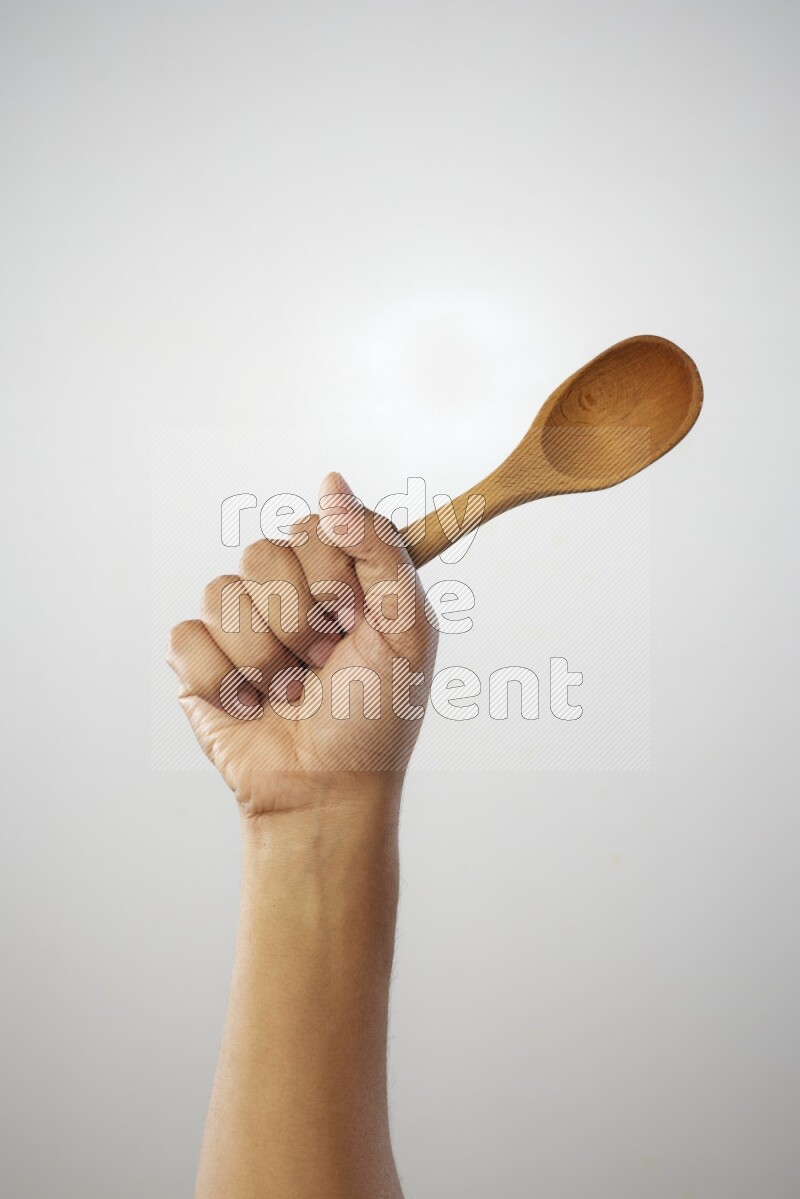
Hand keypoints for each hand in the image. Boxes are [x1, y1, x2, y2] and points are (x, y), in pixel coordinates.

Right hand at [167, 473, 438, 814]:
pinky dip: (222, 680)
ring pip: (222, 595)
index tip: (354, 621)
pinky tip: (251, 706)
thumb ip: (380, 548)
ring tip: (289, 692)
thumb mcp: (407, 629)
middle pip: (261, 554)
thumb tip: (331, 483)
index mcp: (335, 577)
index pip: (312, 526)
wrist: (329, 790)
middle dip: (299, 623)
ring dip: (264, 659)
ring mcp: (236, 624)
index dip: (331, 576)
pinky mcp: (196, 661)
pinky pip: (186, 636)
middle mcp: (283, 592)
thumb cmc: (375, 717)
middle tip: (323, 663)